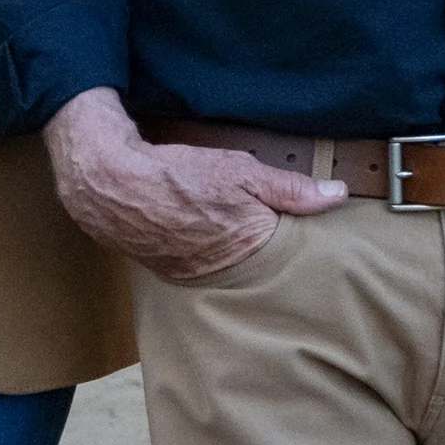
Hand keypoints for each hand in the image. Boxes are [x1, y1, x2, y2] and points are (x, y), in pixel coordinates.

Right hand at [44, 88, 345, 279]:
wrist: (107, 182)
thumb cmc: (177, 174)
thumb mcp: (241, 172)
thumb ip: (290, 189)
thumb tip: (337, 196)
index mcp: (244, 250)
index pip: (281, 254)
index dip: (282, 236)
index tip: (287, 229)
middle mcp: (216, 271)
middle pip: (248, 265)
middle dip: (251, 247)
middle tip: (242, 222)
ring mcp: (184, 273)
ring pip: (215, 264)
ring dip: (218, 248)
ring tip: (212, 223)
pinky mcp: (158, 268)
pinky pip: (185, 262)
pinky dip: (189, 246)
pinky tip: (184, 225)